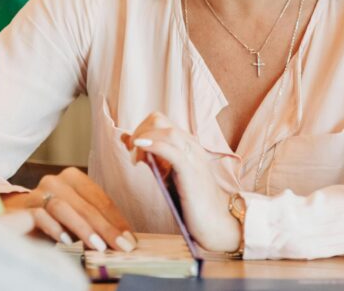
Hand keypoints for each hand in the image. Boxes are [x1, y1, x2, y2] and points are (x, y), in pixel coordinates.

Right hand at [1, 167, 136, 252]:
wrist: (16, 218)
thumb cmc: (54, 219)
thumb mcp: (78, 217)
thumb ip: (96, 221)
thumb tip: (125, 239)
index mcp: (73, 177)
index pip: (100, 198)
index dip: (117, 220)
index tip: (129, 240)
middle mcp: (55, 181)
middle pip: (85, 204)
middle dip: (106, 228)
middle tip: (120, 247)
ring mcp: (38, 193)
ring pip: (64, 207)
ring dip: (83, 228)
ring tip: (98, 247)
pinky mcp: (24, 208)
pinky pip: (41, 216)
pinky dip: (56, 229)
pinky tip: (68, 242)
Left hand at [123, 112, 240, 252]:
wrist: (217, 223)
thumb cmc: (192, 201)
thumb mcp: (167, 175)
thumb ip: (151, 157)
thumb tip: (127, 139)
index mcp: (186, 144)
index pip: (158, 121)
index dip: (140, 130)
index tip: (131, 150)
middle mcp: (191, 145)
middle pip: (158, 119)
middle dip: (138, 132)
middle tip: (132, 154)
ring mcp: (193, 156)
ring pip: (165, 131)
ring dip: (143, 139)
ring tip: (136, 158)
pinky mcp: (191, 171)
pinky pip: (171, 149)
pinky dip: (153, 144)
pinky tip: (141, 148)